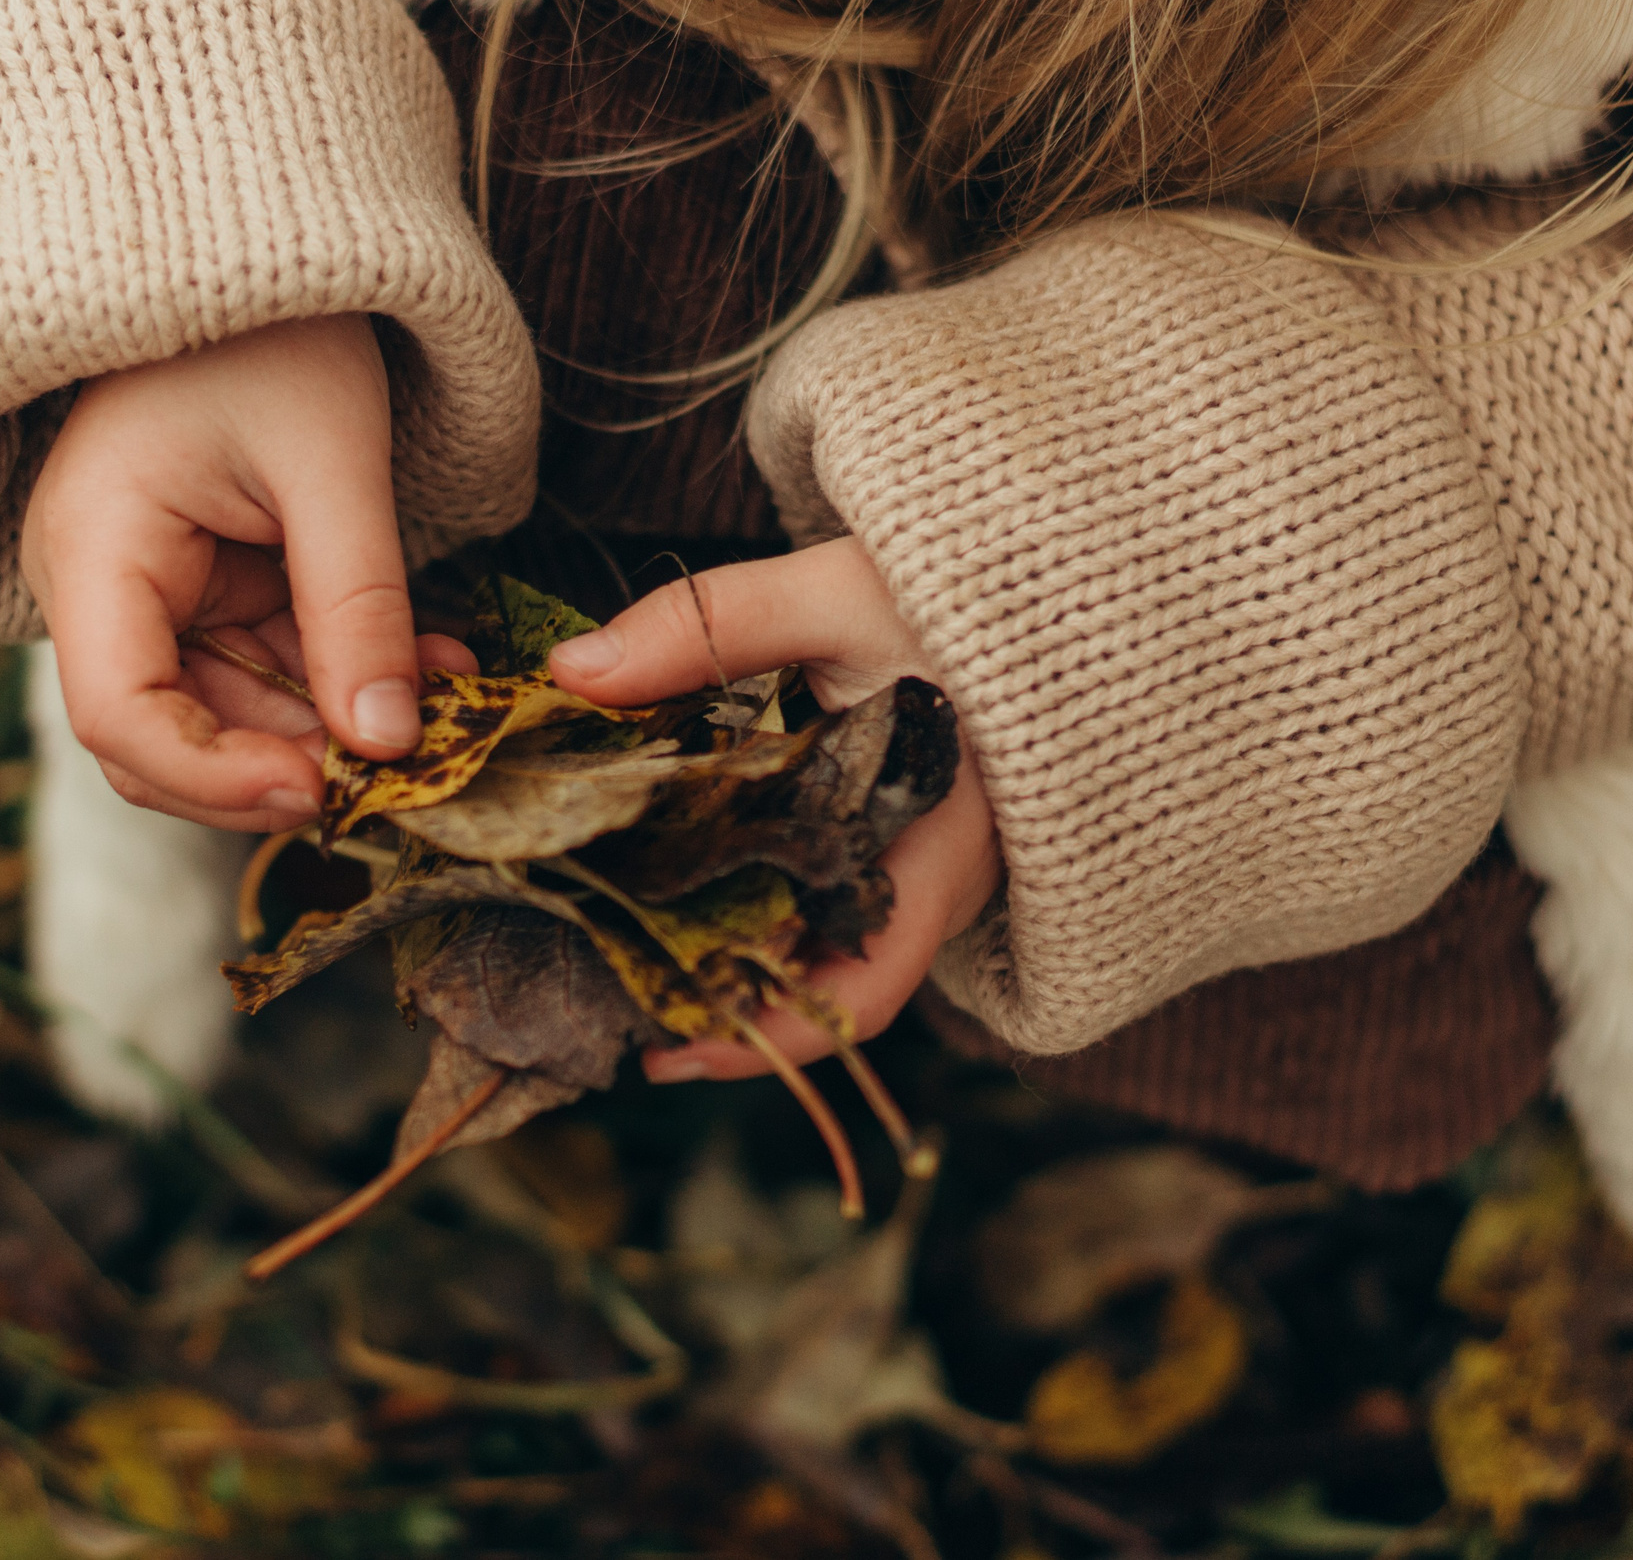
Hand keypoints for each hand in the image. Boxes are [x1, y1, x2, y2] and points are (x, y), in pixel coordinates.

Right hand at [20, 316, 471, 831]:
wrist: (263, 245)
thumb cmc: (280, 328)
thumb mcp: (333, 464)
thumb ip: (357, 610)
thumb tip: (387, 746)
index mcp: (91, 548)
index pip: (119, 718)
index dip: (216, 778)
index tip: (325, 790)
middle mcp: (95, 585)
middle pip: (168, 736)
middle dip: (284, 765)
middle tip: (402, 772)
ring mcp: (146, 590)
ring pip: (227, 713)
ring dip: (331, 725)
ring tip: (446, 702)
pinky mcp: (201, 584)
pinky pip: (262, 665)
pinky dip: (340, 678)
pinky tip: (430, 664)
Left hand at [548, 539, 1001, 1081]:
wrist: (1058, 578)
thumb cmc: (965, 590)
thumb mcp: (835, 595)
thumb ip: (709, 626)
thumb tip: (574, 673)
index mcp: (943, 844)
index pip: (863, 989)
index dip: (768, 1038)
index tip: (667, 1053)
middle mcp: (945, 879)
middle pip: (832, 984)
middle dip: (729, 1005)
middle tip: (620, 1002)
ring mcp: (931, 865)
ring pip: (832, 944)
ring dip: (741, 954)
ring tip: (633, 949)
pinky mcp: (911, 836)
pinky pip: (838, 896)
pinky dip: (766, 903)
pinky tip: (689, 881)